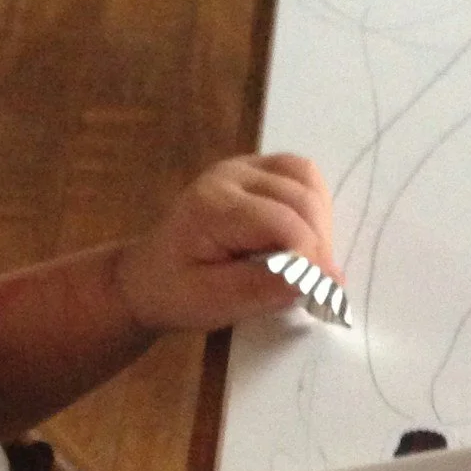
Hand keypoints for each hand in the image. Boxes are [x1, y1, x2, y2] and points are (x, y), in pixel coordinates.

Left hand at [114, 153, 339, 333]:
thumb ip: (261, 289)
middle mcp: (229, 175)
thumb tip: (316, 279)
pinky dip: (314, 205)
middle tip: (318, 284)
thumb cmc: (177, 293)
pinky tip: (303, 236)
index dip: (310, 257)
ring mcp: (242, 166)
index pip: (282, 222)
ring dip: (321, 222)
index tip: (321, 293)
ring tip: (310, 260)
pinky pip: (301, 175)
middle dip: (319, 243)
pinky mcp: (255, 169)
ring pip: (307, 178)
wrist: (149, 276)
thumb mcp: (212, 303)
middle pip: (300, 197)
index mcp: (212, 206)